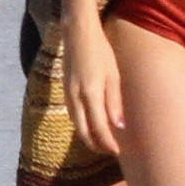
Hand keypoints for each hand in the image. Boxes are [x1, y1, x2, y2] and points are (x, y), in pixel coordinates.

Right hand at [63, 22, 123, 157]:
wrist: (78, 34)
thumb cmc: (101, 52)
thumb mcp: (113, 75)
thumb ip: (114, 102)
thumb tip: (119, 127)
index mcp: (90, 94)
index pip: (99, 128)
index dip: (108, 143)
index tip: (118, 151)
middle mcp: (76, 98)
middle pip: (84, 132)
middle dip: (97, 146)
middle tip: (110, 151)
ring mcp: (68, 95)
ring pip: (77, 126)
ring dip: (89, 137)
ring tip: (103, 142)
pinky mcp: (65, 91)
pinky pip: (73, 116)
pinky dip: (82, 126)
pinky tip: (91, 126)